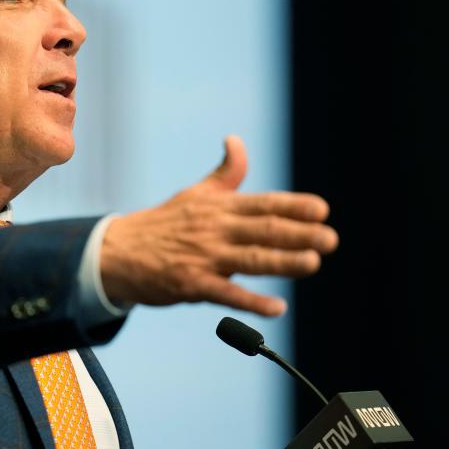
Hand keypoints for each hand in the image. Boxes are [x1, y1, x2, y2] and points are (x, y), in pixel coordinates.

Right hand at [99, 136, 337, 316]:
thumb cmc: (162, 223)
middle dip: (300, 234)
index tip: (322, 210)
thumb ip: (225, 173)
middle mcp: (213, 229)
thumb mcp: (195, 194)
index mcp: (217, 207)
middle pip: (263, 230)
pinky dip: (253, 302)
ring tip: (312, 263)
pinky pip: (227, 293)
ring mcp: (202, 257)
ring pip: (250, 259)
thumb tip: (237, 140)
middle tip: (330, 239)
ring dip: (284, 262)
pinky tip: (277, 307)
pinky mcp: (191, 284)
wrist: (117, 252)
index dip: (294, 206)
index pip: (263, 203)